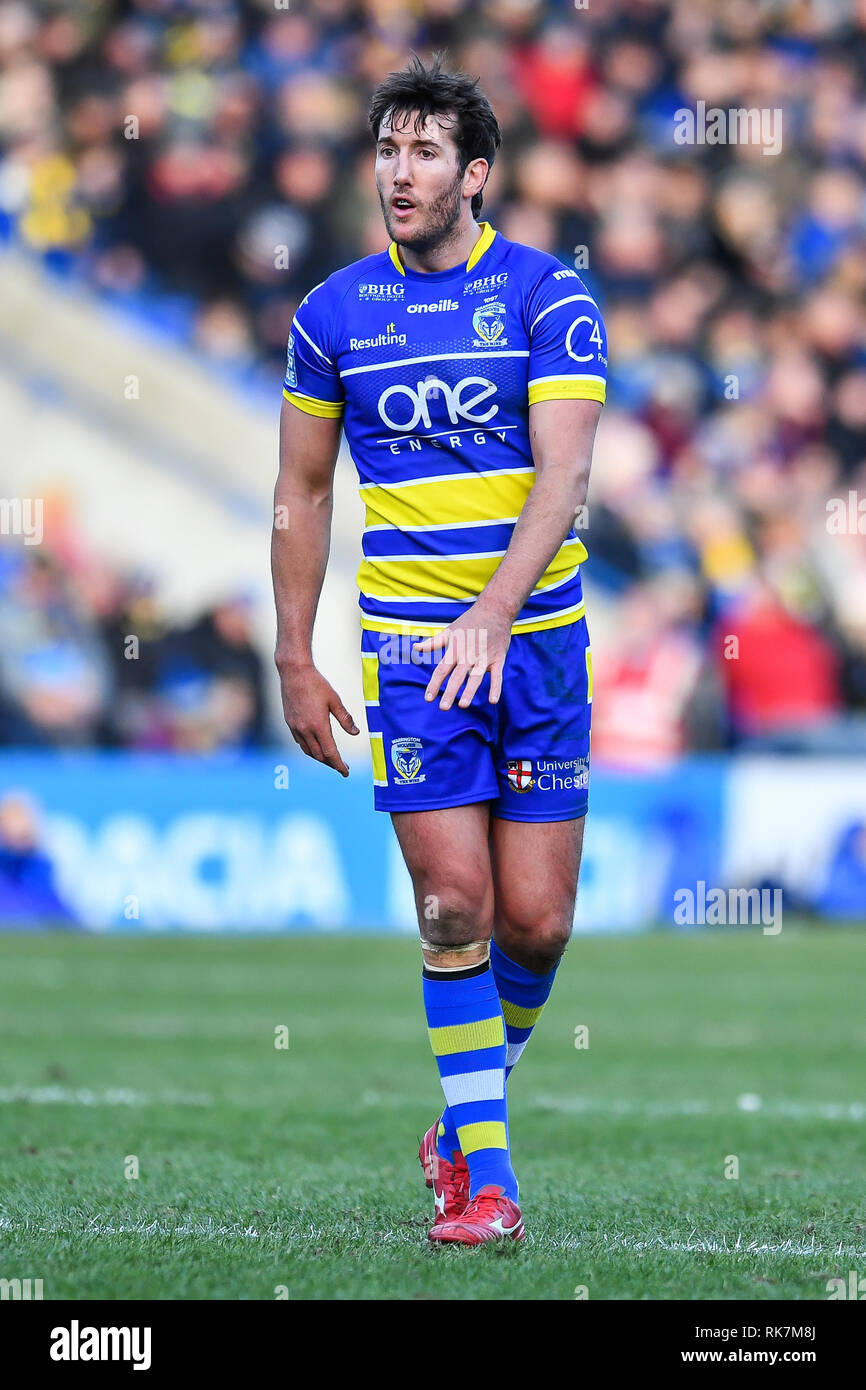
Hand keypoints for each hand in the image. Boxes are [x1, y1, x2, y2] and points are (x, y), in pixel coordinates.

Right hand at [276, 659, 358, 775]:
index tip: (346, 772)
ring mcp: (295, 727)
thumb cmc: (317, 684)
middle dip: (331, 763)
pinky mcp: (289, 723)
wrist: (294, 673)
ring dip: (320, 758)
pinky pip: (300, 742)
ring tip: (330, 759)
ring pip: (308, 751)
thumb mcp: (335, 700)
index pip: (330, 753)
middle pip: (319, 756)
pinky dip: (310, 748)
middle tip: (342, 766)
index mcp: (318, 726)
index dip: (339, 765)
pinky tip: (316, 746)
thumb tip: (356, 733)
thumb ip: (345, 719)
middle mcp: (305, 730)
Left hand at [412, 602, 512, 709]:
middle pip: (457, 676)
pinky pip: (497, 676)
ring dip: (469, 691)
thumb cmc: (469, 622)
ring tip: (463, 705)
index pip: (442, 669)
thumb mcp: (449, 631)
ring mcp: (484, 657)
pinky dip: (496, 688)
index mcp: (455, 648)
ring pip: (476, 677)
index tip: (428, 698)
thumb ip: (433, 643)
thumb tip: (415, 648)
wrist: (494, 610)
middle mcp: (469, 654)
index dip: (434, 684)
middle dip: (450, 692)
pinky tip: (492, 701)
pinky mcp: (498, 659)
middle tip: (443, 708)